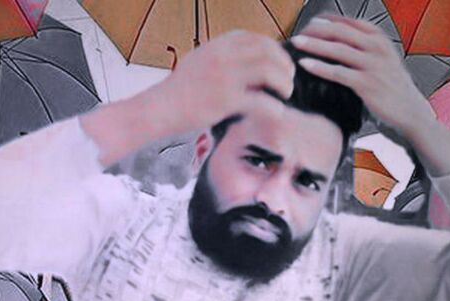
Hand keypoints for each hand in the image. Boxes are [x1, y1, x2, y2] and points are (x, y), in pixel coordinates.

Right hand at [153, 30, 296, 134]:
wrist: (161, 107)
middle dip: (285, 65)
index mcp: (219, 44)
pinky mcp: (226, 101)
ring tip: (286, 94)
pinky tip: (277, 112)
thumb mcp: (201, 60)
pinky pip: (261, 101)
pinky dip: (274, 107)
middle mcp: (224, 56)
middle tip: (289, 80)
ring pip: (269, 71)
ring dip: (284, 82)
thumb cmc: (180, 90)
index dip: (274, 49)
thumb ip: (222, 56)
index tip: (280, 63)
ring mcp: (226, 77)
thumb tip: (245, 58)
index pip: (257, 38)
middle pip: (268, 52)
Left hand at [292, 15, 435, 138]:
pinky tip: (306, 64)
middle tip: (300, 31)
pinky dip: (320, 67)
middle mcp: (376, 47)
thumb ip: (366, 50)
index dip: (330, 20)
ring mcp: (372, 65)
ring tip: (297, 43)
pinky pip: (338, 72)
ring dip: (314, 44)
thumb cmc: (393, 88)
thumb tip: (341, 45)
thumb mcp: (384, 61)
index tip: (314, 22)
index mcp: (380, 39)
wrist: (410, 110)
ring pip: (338, 49)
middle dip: (318, 29)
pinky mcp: (366, 84)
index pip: (351, 22)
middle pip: (341, 32)